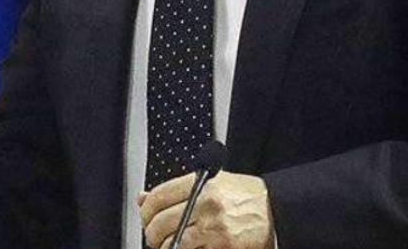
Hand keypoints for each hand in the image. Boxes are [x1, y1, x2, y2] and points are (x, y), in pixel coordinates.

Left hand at [139, 171, 273, 248]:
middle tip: (154, 237)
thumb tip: (144, 198)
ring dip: (166, 247)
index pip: (158, 197)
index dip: (145, 210)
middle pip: (161, 223)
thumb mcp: (212, 182)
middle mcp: (206, 205)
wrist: (279, 211)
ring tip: (168, 245)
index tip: (145, 217)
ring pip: (174, 243)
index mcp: (201, 185)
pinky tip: (189, 248)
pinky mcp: (224, 247)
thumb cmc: (246, 197)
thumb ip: (177, 190)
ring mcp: (215, 228)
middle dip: (151, 233)